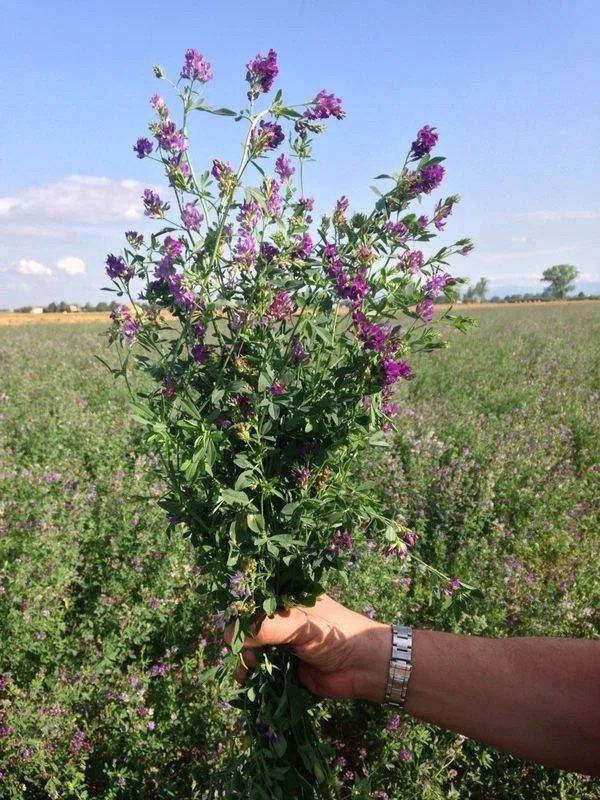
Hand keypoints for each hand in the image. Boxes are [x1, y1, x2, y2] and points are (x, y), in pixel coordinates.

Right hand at [225, 595, 390, 702]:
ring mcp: (285, 645)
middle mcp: (284, 621)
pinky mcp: (288, 669)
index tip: (233, 635)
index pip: (255, 604)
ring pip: (255, 651)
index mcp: (289, 600)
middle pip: (251, 629)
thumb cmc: (337, 635)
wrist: (366, 667)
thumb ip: (266, 628)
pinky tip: (248, 681)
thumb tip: (231, 636)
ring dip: (245, 661)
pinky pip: (264, 671)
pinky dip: (254, 676)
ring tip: (246, 672)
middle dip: (241, 643)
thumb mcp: (301, 625)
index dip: (241, 618)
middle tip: (244, 657)